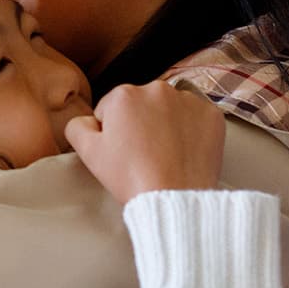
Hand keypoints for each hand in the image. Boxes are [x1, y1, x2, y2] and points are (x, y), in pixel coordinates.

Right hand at [64, 80, 225, 203]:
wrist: (175, 199)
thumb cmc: (131, 177)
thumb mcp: (88, 153)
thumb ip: (76, 126)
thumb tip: (87, 120)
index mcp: (123, 95)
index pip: (111, 108)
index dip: (113, 132)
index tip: (122, 151)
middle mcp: (157, 89)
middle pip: (141, 104)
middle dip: (140, 122)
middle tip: (142, 154)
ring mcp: (187, 101)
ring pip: (169, 108)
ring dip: (165, 123)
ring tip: (164, 153)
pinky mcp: (212, 115)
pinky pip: (196, 116)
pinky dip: (191, 129)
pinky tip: (184, 150)